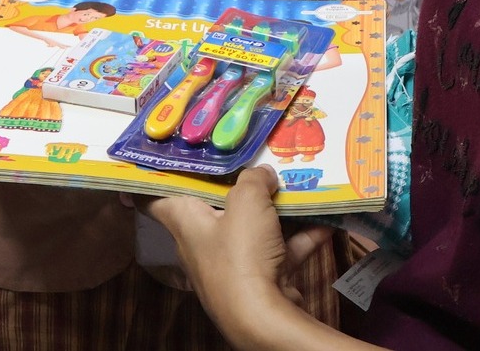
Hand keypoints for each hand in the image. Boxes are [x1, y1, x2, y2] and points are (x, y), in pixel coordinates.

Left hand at [145, 168, 329, 322]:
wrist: (265, 318)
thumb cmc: (241, 255)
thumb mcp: (246, 201)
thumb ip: (253, 179)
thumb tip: (263, 173)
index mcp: (185, 223)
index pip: (155, 200)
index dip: (155, 179)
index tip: (164, 161)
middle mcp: (203, 245)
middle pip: (212, 209)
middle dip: (234, 187)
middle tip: (250, 161)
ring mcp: (234, 266)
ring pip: (252, 230)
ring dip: (274, 212)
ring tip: (294, 186)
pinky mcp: (261, 282)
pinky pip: (279, 251)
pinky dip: (300, 237)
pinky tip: (324, 220)